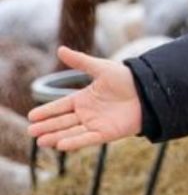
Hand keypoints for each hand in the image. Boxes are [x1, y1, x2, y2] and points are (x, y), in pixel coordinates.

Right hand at [27, 45, 141, 150]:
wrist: (148, 90)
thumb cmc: (126, 78)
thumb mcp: (101, 68)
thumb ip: (80, 61)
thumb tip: (60, 49)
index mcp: (84, 99)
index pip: (60, 106)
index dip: (47, 111)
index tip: (31, 116)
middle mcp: (87, 113)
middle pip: (62, 121)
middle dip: (47, 127)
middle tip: (31, 131)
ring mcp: (96, 124)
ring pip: (71, 132)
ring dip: (56, 137)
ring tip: (40, 141)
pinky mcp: (107, 133)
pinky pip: (88, 139)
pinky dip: (75, 142)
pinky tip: (61, 145)